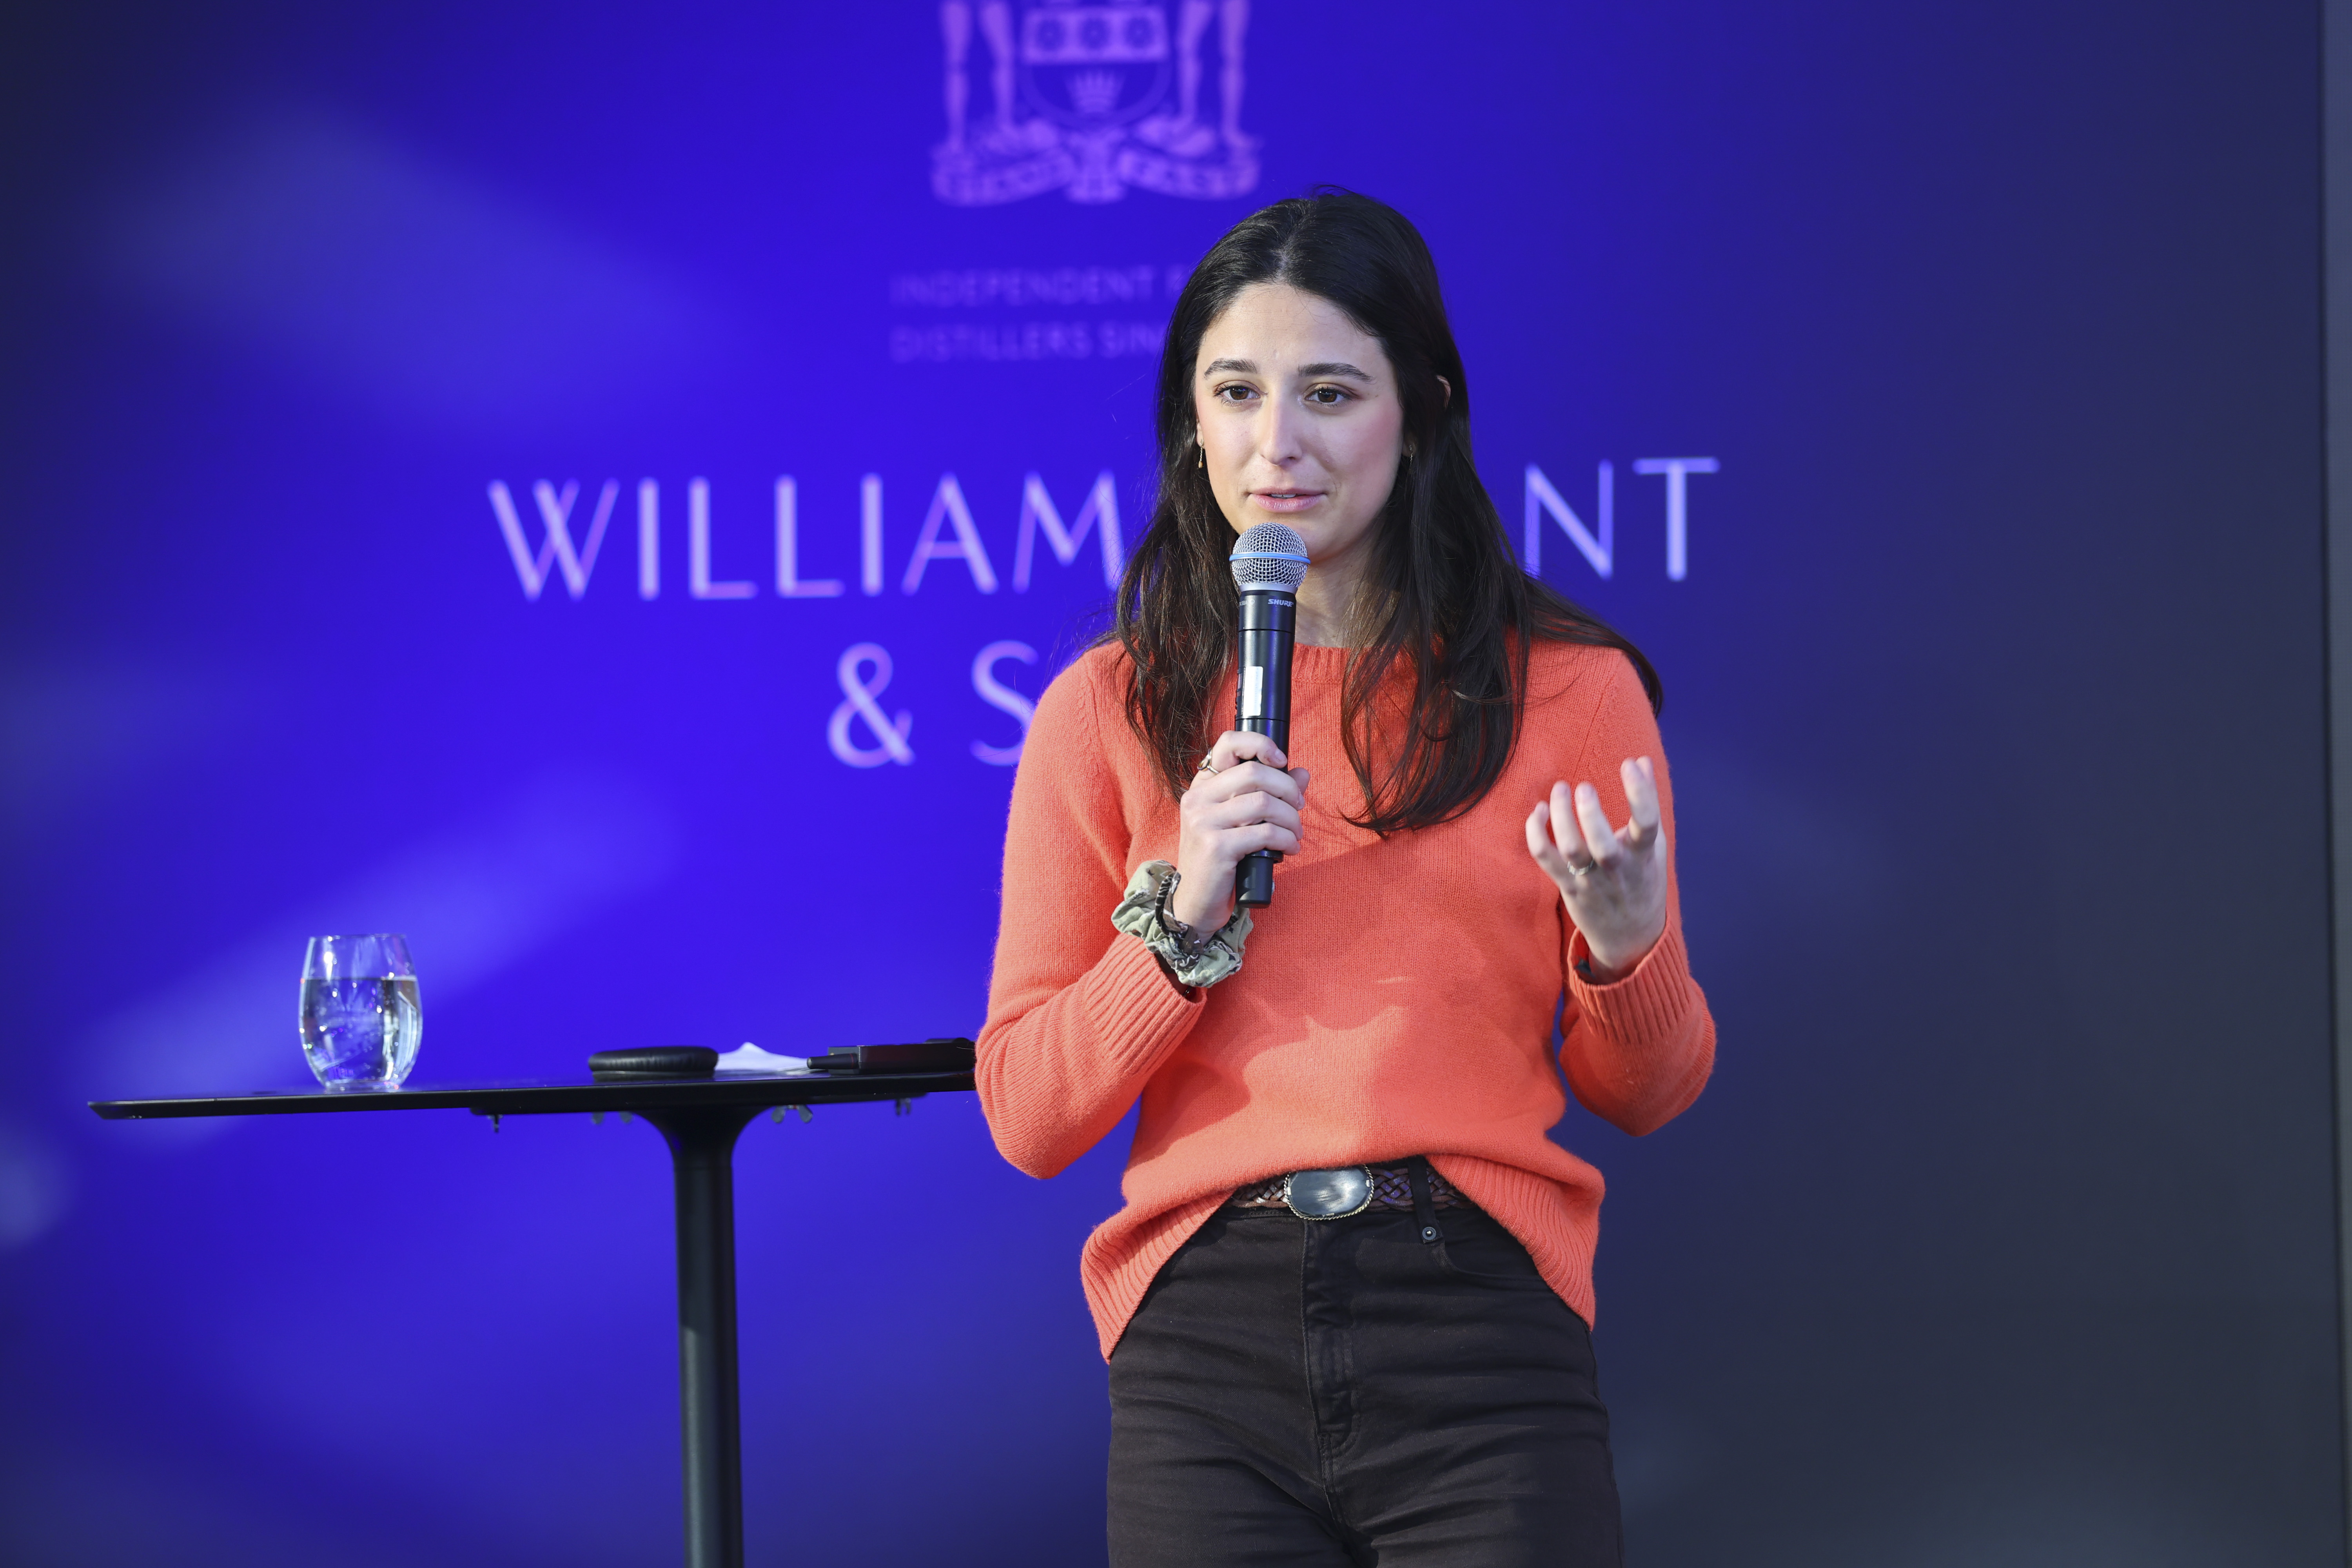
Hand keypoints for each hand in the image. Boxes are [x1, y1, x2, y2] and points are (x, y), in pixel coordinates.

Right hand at [1170, 730, 1309, 930]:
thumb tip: (1303, 772)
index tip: (1282, 760)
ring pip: (1263, 802)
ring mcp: (1204, 822)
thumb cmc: (1220, 859)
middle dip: (1288, 788)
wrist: (1196, 901)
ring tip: (1295, 833)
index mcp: (1203, 786)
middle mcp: (1198, 799)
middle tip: (1299, 806)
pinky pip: (1264, 832)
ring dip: (1290, 818)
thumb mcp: (1240, 822)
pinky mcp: (1216, 847)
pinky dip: (1286, 839)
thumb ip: (1268, 794)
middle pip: (1254, 772)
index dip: (1260, 744)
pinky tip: (1290, 848)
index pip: (1228, 744)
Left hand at [1524, 757, 1667, 980]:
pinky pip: (1546, 860)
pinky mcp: (1568, 888)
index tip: (1630, 763)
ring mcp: (1590, 881)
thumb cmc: (1642, 882)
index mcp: (1644, 856)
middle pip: (1602, 844)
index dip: (1640, 792)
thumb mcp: (1654, 846)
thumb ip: (1648, 803)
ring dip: (1561, 818)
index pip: (1647, 823)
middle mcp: (1617, 870)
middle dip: (1590, 813)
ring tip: (1560, 789)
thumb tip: (1643, 761)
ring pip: (1571, 850)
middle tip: (1583, 786)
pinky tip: (1538, 811)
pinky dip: (1536, 834)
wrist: (1630, 938)